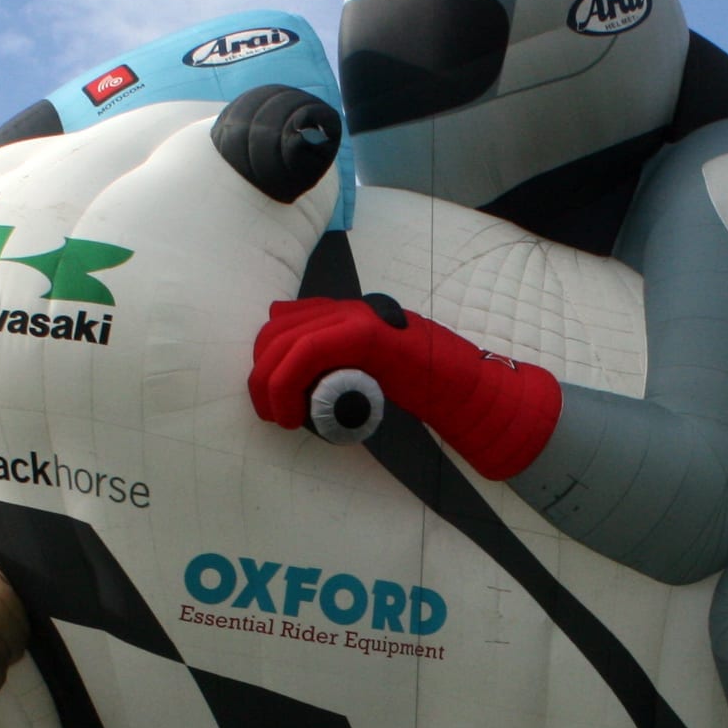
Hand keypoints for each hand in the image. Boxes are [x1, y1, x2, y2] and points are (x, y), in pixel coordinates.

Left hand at [249, 294, 559, 479]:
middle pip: (275, 332)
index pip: (281, 323)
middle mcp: (346, 308)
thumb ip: (342, 362)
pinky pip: (309, 351)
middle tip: (272, 415)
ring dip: (272, 386)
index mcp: (344, 314)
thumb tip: (302, 366)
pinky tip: (295, 414)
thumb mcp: (371, 372)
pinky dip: (289, 383)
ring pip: (285, 342)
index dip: (265, 363)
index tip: (271, 402)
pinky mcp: (366, 334)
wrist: (465, 388)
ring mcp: (356, 317)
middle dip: (262, 377)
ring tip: (283, 419)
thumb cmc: (423, 385)